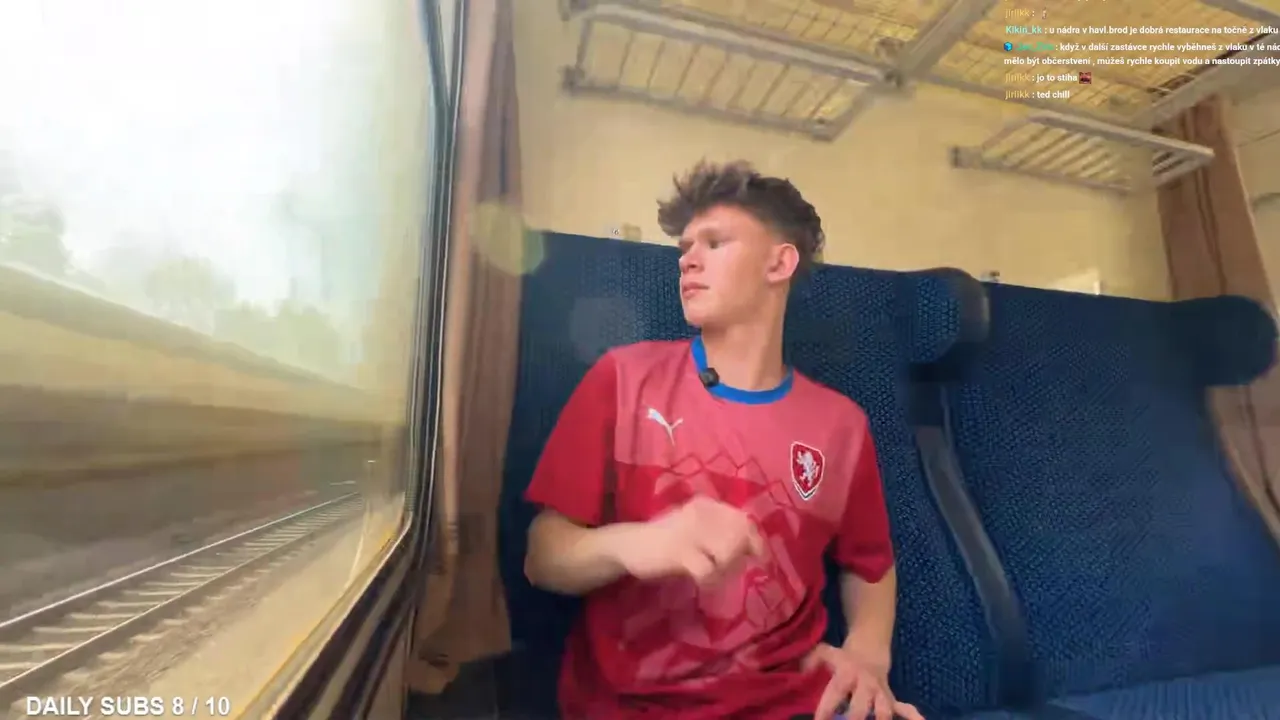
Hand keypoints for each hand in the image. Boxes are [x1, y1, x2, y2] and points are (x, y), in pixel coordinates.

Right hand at [617, 496, 764, 584]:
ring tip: (712, 576)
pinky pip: (709, 570)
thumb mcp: (697, 530)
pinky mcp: (679, 551)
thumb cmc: (667, 539)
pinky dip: (710, 580)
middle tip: (724, 571)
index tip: (756, 559)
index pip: (744, 520)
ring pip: (728, 553)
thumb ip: (722, 534)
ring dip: (725, 571)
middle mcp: (702, 513)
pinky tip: (702, 582)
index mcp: (708, 506)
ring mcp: (690, 531)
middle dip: (738, 560)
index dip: (755, 541)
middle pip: (739, 539)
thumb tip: (755, 548)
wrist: (629, 546)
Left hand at [802, 643, 923, 719]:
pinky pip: (905, 710)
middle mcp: (865, 685)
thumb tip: (802, 672)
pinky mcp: (890, 699)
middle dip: (854, 719)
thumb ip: (811, 661)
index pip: (835, 692)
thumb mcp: (825, 653)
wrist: (870, 650)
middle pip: (861, 706)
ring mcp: (880, 693)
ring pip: (883, 711)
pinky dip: (912, 717)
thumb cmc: (843, 658)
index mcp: (846, 674)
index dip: (826, 708)